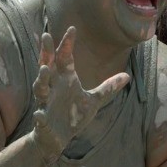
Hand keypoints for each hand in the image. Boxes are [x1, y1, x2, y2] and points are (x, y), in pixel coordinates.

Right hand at [31, 27, 129, 163]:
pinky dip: (39, 116)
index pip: (64, 57)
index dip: (67, 43)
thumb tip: (127, 76)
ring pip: (40, 88)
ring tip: (44, 70)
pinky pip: (39, 117)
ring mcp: (46, 103)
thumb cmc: (72, 115)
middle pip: (47, 65)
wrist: (57, 138)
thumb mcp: (93, 100)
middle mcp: (53, 87)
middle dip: (46, 52)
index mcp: (64, 79)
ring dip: (41, 79)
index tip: (72, 29)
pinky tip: (39, 115)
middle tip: (46, 36)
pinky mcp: (43, 120)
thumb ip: (107, 88)